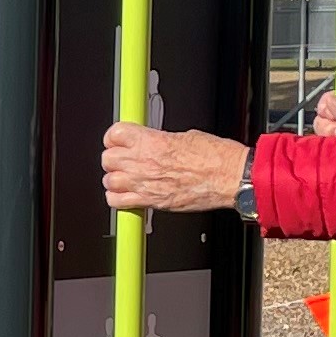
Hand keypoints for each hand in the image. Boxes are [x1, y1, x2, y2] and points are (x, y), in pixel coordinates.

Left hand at [100, 122, 252, 215]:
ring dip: (115, 179)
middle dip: (114, 159)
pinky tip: (125, 196)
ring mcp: (145, 183)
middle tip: (123, 159)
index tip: (117, 140)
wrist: (228, 177)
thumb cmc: (215, 157)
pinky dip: (117, 200)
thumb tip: (155, 142)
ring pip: (109, 181)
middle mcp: (143, 162)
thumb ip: (161, 140)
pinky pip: (117, 203)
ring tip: (125, 178)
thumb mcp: (185, 136)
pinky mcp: (151, 202)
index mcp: (152, 141)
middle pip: (107, 158)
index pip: (114, 134)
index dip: (114, 137)